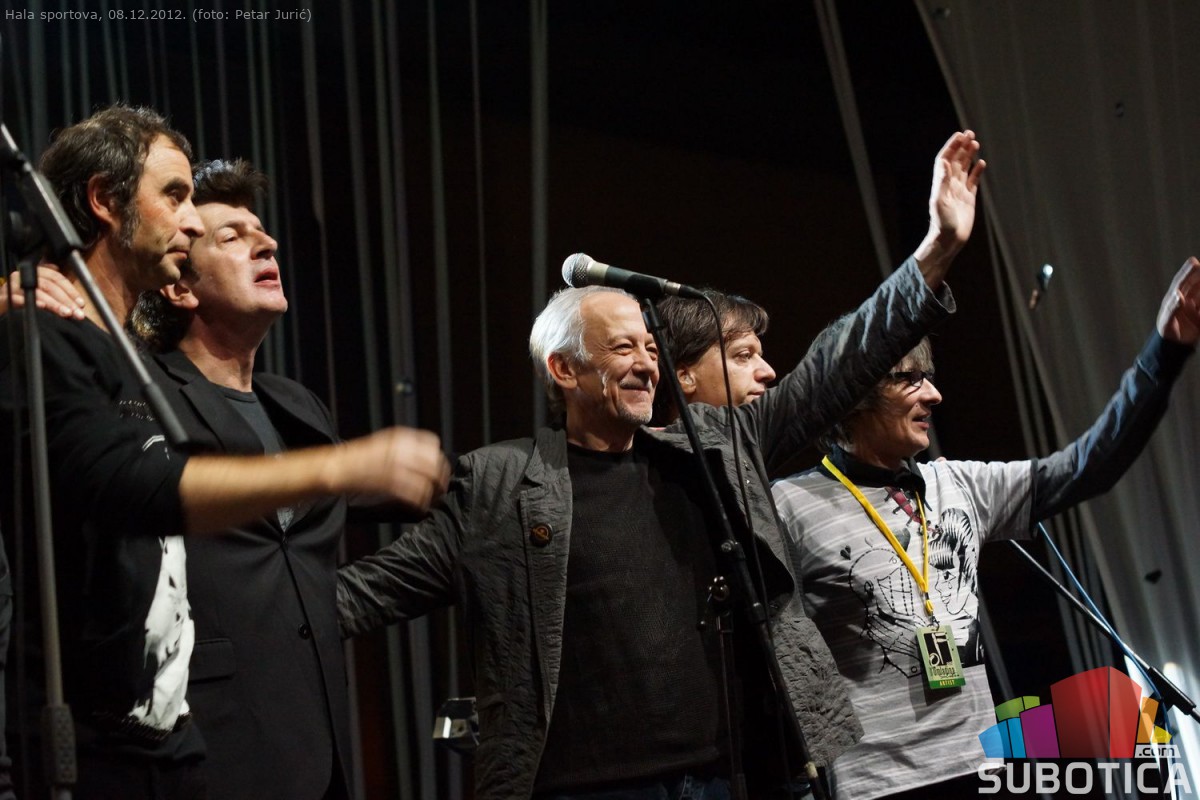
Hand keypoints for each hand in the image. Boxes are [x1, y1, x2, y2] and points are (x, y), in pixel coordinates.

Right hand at [0, 267, 85, 318]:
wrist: (0, 308)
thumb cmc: (20, 301)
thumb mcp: (39, 294)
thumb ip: (56, 292)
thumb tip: (77, 300)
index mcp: (33, 273)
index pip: (56, 278)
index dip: (70, 290)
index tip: (81, 303)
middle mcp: (23, 277)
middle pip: (49, 285)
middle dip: (65, 300)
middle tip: (76, 312)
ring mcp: (12, 286)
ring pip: (36, 292)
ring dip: (54, 303)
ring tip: (65, 313)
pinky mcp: (3, 298)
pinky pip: (18, 299)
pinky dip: (31, 302)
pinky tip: (42, 307)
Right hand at [338, 427, 450, 511]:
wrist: (337, 467)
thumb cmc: (361, 458)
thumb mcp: (386, 443)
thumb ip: (406, 449)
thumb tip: (429, 460)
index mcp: (400, 436)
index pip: (432, 443)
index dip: (438, 458)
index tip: (439, 469)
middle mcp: (400, 449)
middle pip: (434, 464)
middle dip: (441, 479)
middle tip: (441, 489)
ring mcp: (395, 465)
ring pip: (427, 481)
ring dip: (434, 493)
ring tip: (433, 500)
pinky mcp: (389, 483)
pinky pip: (414, 494)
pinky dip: (421, 502)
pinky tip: (421, 507)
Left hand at [914, 130, 986, 286]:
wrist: (949, 240)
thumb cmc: (942, 224)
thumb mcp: (940, 202)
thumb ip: (942, 182)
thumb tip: (943, 162)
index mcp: (941, 183)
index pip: (945, 159)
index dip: (951, 147)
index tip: (959, 135)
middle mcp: (949, 185)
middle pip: (955, 161)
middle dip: (961, 147)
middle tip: (970, 133)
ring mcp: (959, 191)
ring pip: (964, 168)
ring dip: (969, 155)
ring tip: (975, 143)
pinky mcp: (968, 199)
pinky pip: (973, 181)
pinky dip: (977, 171)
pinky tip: (982, 163)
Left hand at [1156, 257, 1199, 344]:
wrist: (1174, 346)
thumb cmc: (1166, 332)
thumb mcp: (1166, 322)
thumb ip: (1172, 308)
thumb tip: (1179, 295)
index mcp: (1174, 299)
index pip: (1181, 282)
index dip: (1187, 271)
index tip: (1193, 261)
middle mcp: (1185, 299)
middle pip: (1194, 284)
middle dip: (1199, 274)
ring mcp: (1194, 306)